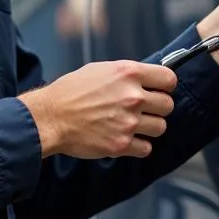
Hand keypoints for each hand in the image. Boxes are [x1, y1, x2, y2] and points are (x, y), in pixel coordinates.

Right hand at [19, 61, 176, 159]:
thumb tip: (146, 78)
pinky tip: (126, 138)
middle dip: (158, 108)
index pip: (169, 79)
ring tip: (133, 124)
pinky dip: (139, 146)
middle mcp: (132, 97)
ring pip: (161, 127)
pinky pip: (146, 148)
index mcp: (128, 74)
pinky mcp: (121, 144)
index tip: (160, 90)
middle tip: (144, 110)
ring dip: (150, 127)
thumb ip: (126, 75)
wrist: (50, 117)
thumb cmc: (70, 92)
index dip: (165, 85)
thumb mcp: (100, 70)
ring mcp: (128, 122)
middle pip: (167, 105)